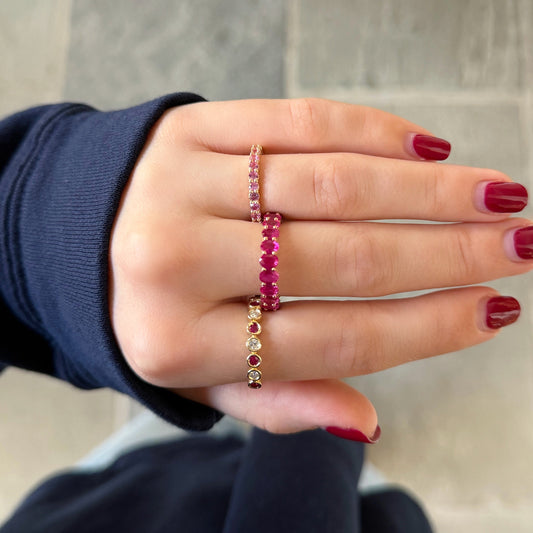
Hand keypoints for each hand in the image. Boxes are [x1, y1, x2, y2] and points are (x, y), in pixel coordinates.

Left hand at [109, 98, 529, 440]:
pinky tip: (426, 146)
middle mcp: (176, 262)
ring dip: (425, 190)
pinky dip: (370, 132)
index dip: (423, 327)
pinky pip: (296, 121)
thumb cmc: (156, 311)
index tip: (492, 311)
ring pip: (329, 185)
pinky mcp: (190, 129)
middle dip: (444, 253)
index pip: (330, 338)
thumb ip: (276, 398)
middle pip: (341, 259)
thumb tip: (362, 421)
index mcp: (178, 342)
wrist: (80, 238)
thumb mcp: (201, 375)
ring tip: (494, 195)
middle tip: (517, 245)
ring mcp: (180, 185)